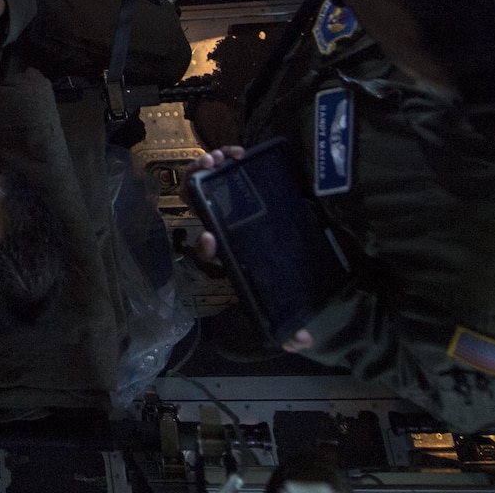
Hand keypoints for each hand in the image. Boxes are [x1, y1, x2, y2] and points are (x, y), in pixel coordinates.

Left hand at [183, 146, 313, 351]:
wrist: (285, 261)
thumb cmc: (277, 282)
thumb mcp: (282, 307)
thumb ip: (289, 330)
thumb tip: (302, 342)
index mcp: (226, 255)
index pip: (206, 254)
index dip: (204, 246)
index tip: (209, 235)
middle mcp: (217, 227)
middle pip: (192, 205)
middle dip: (193, 184)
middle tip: (210, 169)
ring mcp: (220, 205)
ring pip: (199, 183)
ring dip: (204, 165)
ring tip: (223, 155)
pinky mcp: (232, 187)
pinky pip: (217, 169)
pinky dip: (223, 158)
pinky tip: (239, 152)